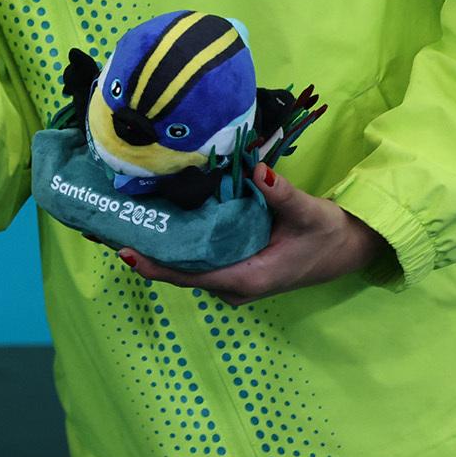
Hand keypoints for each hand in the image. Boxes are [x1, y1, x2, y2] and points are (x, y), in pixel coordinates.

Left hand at [122, 165, 387, 303]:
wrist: (350, 250)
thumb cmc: (330, 235)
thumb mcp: (310, 213)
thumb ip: (283, 194)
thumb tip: (258, 170)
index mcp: (245, 278)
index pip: (189, 276)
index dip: (155, 266)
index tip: (124, 251)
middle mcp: (232, 285)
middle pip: (178, 272)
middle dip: (144, 252)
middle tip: (105, 227)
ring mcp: (230, 280)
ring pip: (184, 266)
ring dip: (155, 247)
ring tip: (119, 222)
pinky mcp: (232, 269)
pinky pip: (195, 260)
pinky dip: (174, 244)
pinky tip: (153, 223)